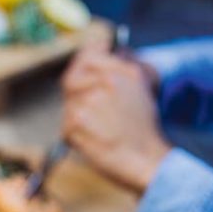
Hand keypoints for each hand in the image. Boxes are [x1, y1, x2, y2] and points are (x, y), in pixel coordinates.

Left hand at [61, 46, 170, 191]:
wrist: (144, 161)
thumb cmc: (145, 128)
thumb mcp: (144, 87)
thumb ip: (126, 63)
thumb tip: (114, 50)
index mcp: (115, 75)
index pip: (88, 56)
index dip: (84, 57)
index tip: (86, 58)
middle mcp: (98, 86)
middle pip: (71, 78)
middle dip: (75, 88)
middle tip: (85, 101)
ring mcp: (83, 106)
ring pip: (70, 103)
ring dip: (79, 113)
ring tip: (99, 126)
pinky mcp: (74, 127)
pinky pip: (67, 125)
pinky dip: (76, 133)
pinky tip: (94, 139)